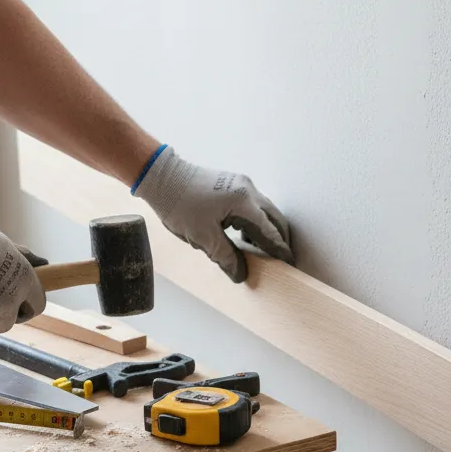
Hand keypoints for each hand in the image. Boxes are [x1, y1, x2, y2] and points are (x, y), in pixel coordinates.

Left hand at [133, 147, 293, 281]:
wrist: (162, 177)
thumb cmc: (180, 204)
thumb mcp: (203, 237)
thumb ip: (225, 257)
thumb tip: (240, 274)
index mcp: (243, 202)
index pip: (269, 231)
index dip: (279, 249)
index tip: (288, 262)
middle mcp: (248, 190)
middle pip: (274, 218)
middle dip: (280, 239)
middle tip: (282, 258)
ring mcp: (241, 184)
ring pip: (265, 211)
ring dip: (267, 230)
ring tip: (264, 251)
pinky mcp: (233, 184)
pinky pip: (253, 205)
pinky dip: (256, 222)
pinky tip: (248, 236)